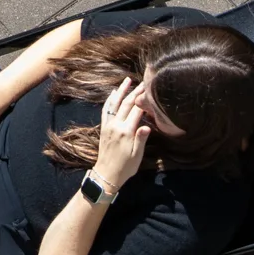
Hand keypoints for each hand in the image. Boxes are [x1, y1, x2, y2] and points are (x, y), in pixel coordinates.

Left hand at [93, 77, 150, 191]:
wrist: (107, 174)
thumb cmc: (126, 167)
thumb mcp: (137, 156)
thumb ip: (141, 139)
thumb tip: (147, 126)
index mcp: (126, 132)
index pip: (136, 111)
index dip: (143, 100)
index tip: (149, 90)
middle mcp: (116, 126)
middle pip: (126, 105)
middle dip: (134, 92)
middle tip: (142, 82)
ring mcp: (108, 125)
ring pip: (114, 104)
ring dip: (121, 91)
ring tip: (126, 80)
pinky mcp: (104, 127)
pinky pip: (106, 110)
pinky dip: (109, 100)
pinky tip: (113, 93)